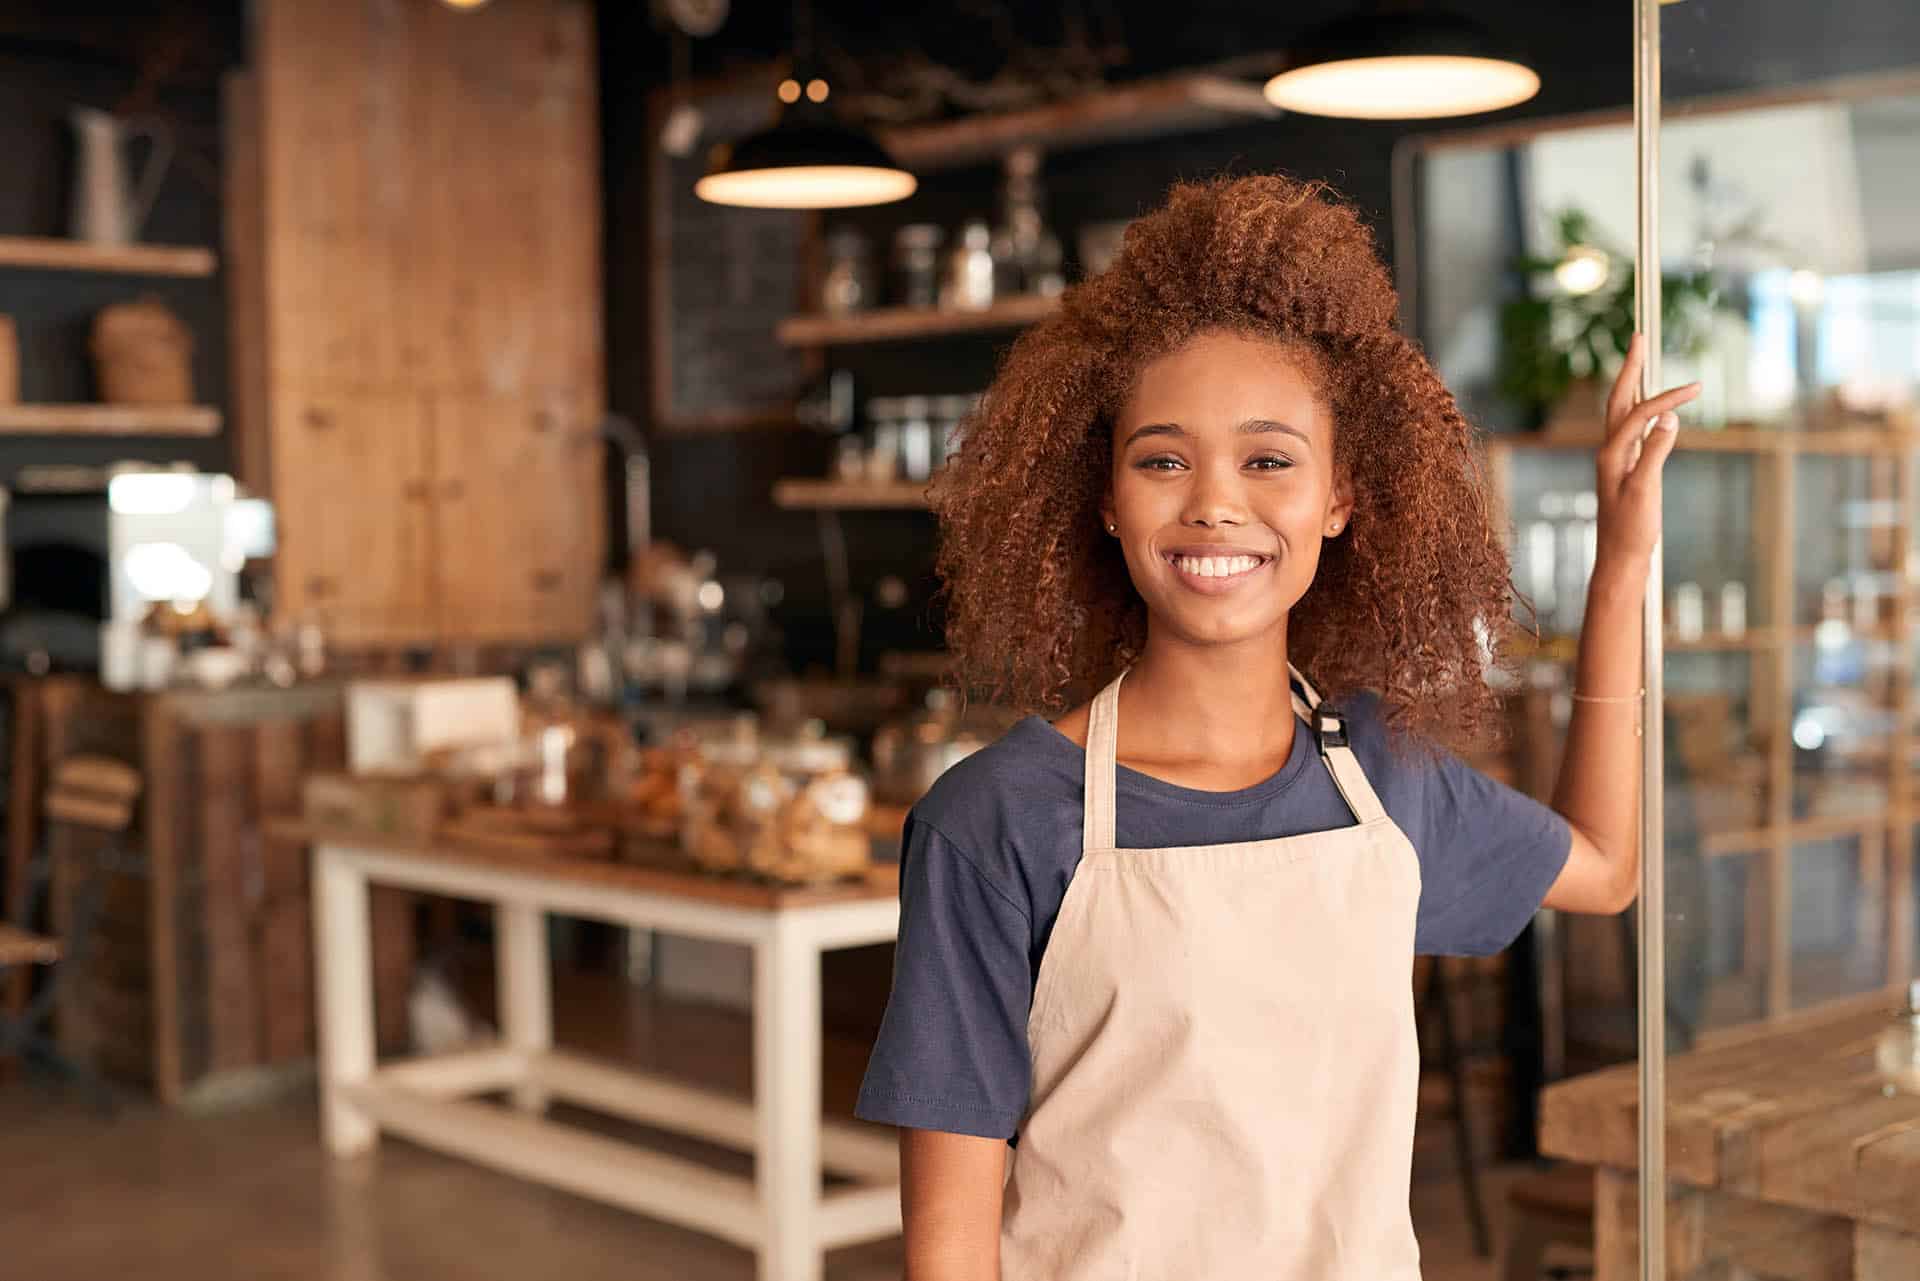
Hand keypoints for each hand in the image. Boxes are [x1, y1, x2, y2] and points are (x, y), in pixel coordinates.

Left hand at [1594, 333, 1700, 576]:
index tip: (1697, 389)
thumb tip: (1669, 417)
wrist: (1620, 560)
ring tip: (1638, 359)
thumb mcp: (1646, 490)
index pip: (1640, 413)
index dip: (1667, 399)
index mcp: (1611, 454)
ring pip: (1621, 412)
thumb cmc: (1632, 530)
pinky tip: (1650, 408)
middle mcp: (1608, 451)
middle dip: (1629, 368)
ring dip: (1632, 384)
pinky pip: (1629, 429)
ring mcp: (1614, 460)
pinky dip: (1640, 409)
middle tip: (1637, 337)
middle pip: (1618, 399)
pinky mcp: (1623, 470)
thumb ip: (1654, 452)